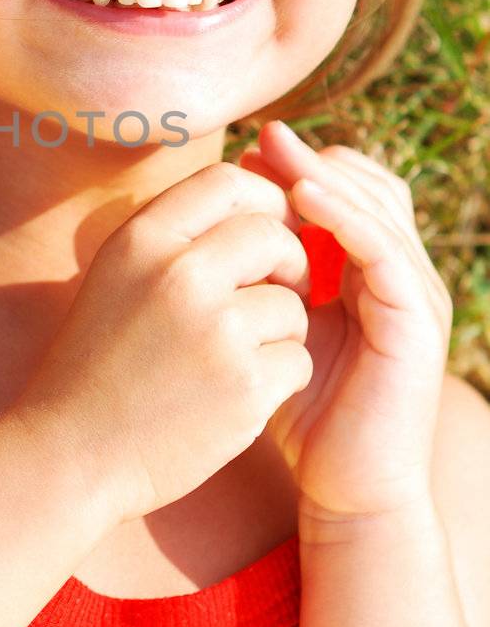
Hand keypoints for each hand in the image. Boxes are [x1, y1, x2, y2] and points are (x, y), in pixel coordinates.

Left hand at [237, 119, 451, 527]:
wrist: (343, 489)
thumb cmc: (299, 415)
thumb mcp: (272, 331)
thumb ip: (260, 283)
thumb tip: (211, 231)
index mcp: (368, 274)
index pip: (346, 194)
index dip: (300, 167)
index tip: (246, 150)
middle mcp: (399, 276)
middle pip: (368, 188)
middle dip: (312, 159)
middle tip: (263, 137)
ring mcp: (414, 297)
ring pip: (377, 209)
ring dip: (325, 176)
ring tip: (279, 152)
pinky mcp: (414, 323)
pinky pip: (384, 251)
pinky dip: (345, 218)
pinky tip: (304, 200)